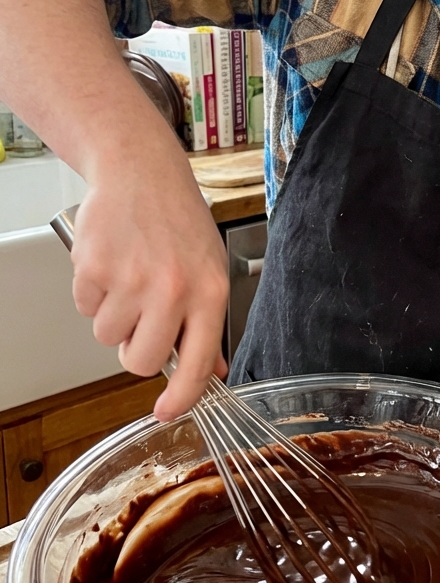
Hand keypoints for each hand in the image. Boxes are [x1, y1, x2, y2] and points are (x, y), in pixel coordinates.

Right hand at [70, 140, 229, 421]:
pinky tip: (111, 263)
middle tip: (141, 320)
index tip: (166, 412)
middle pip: (139, 362)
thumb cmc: (178, 219)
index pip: (196, 364)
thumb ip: (207, 322)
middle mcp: (172, 289)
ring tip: (128, 277)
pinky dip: (93, 293)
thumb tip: (210, 370)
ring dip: (113, 317)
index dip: (180, 398)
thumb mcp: (209, 268)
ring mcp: (130, 279)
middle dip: (134, 350)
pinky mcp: (94, 269)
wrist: (140, 170)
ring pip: (107, 337)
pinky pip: (85, 309)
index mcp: (208, 292)